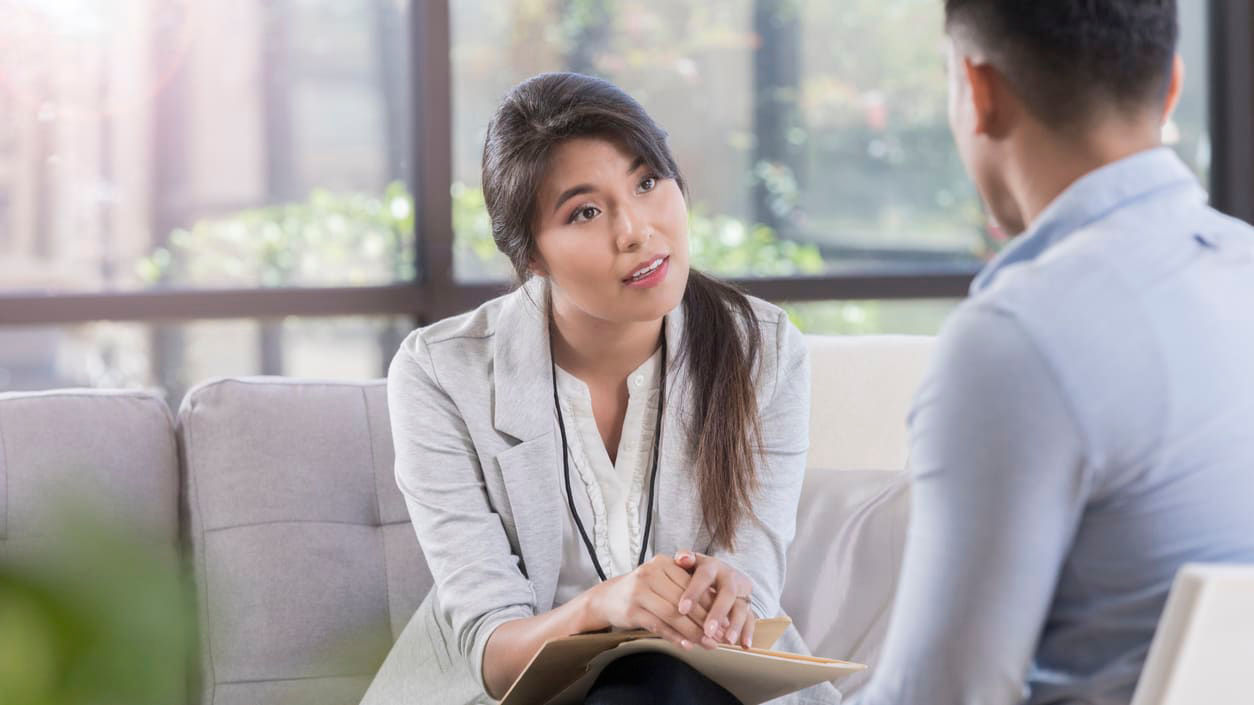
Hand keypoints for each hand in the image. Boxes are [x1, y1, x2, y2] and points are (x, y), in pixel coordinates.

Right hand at [585, 555, 718, 649]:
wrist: (607, 598)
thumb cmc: (642, 590)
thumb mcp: (661, 579)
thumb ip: (683, 587)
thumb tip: (717, 608)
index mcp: (662, 563)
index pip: (692, 585)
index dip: (711, 603)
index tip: (726, 619)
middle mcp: (650, 574)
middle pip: (684, 600)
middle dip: (705, 621)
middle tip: (720, 636)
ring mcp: (639, 592)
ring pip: (673, 614)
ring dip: (693, 632)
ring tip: (708, 644)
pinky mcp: (632, 610)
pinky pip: (659, 626)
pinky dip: (675, 637)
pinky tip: (687, 646)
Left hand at [674, 551, 756, 648]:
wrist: (720, 573)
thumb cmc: (697, 571)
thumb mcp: (690, 562)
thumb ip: (684, 559)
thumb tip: (682, 558)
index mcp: (712, 566)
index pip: (704, 577)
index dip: (694, 592)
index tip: (682, 609)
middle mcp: (729, 577)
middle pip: (727, 593)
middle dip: (718, 613)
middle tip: (707, 630)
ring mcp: (741, 592)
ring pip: (742, 608)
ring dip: (736, 625)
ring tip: (727, 640)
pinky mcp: (748, 605)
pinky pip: (751, 619)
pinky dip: (748, 632)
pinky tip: (744, 645)